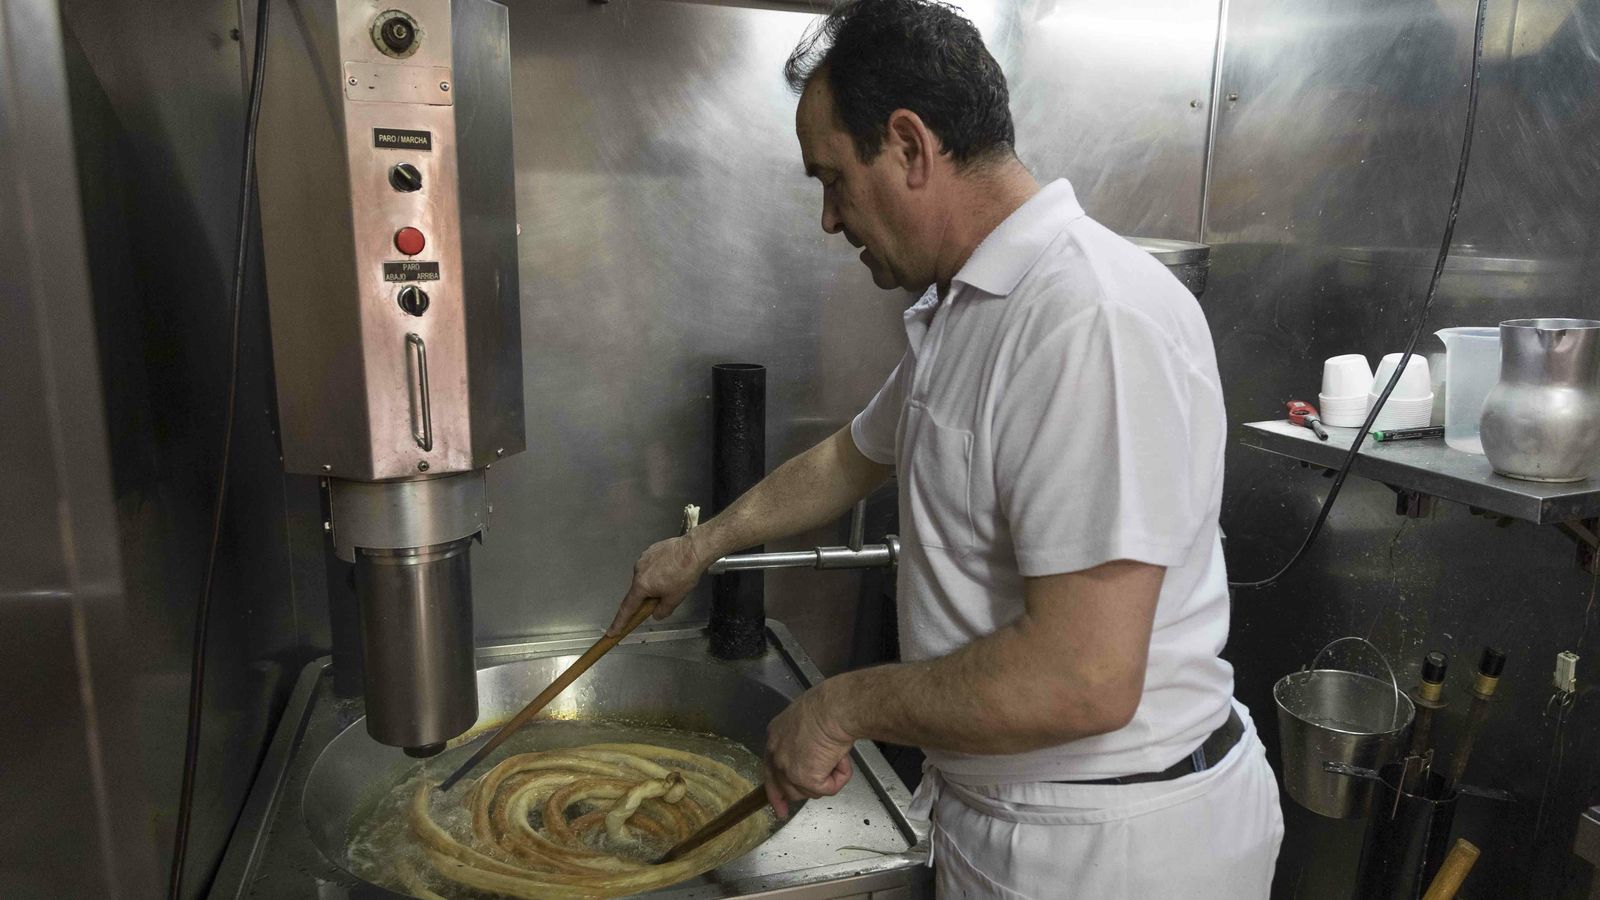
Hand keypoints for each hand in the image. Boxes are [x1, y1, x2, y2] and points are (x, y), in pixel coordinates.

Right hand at [606, 532, 708, 635]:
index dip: (620, 622)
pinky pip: (651, 565)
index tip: (612, 631)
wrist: (693, 550)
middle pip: (639, 590)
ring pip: (646, 576)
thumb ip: (662, 611)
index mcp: (641, 585)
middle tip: (667, 593)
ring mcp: (643, 559)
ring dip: (655, 580)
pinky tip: (671, 568)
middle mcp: (638, 571)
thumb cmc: (684, 573)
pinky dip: (659, 569)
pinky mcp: (650, 551)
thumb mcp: (674, 599)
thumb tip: (656, 614)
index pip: (628, 608)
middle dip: (650, 595)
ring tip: (674, 577)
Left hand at [763, 682, 855, 818]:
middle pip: (787, 787)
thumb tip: (815, 754)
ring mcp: (788, 770)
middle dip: (805, 790)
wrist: (834, 709)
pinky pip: (828, 789)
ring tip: (837, 754)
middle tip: (821, 785)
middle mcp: (776, 756)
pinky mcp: (806, 779)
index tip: (780, 808)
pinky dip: (839, 778)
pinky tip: (840, 759)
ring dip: (828, 777)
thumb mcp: (806, 721)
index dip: (777, 791)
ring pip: (810, 791)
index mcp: (775, 738)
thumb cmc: (827, 707)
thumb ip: (803, 741)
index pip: (771, 771)